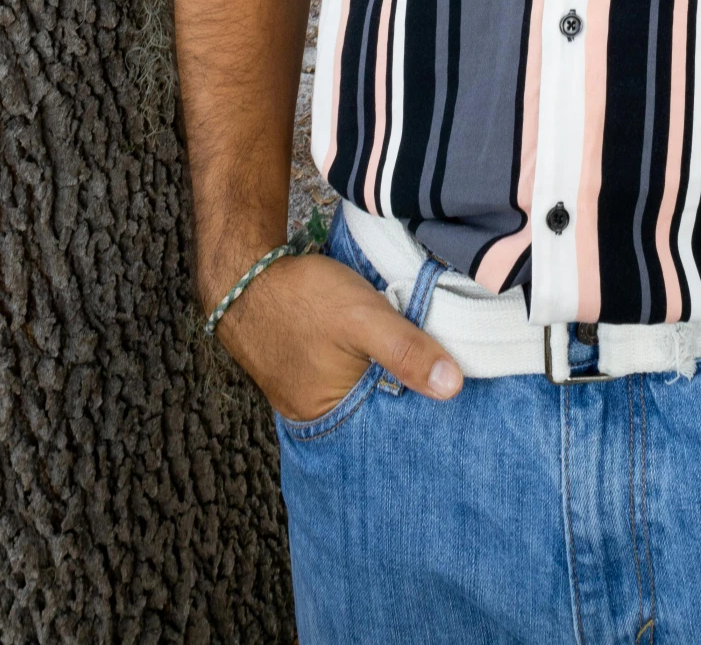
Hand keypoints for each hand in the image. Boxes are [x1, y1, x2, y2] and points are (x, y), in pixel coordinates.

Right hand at [214, 250, 463, 419]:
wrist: (245, 273)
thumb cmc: (302, 298)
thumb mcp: (364, 318)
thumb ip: (407, 350)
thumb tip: (453, 386)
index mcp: (331, 415)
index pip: (390, 429)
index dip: (421, 411)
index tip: (455, 394)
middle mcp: (316, 415)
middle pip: (374, 413)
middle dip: (405, 395)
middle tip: (439, 370)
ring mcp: (306, 394)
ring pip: (360, 393)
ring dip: (383, 378)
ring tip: (415, 358)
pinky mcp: (302, 371)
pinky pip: (342, 379)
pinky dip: (362, 367)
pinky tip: (378, 350)